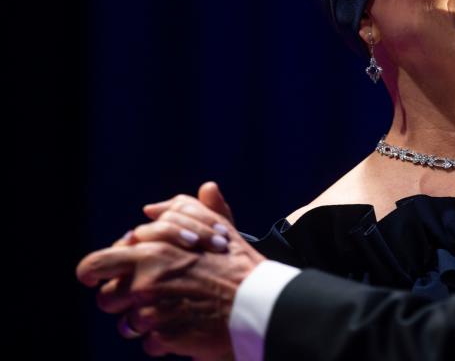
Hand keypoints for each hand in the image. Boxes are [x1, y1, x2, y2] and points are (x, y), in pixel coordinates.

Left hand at [77, 191, 264, 358]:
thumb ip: (186, 210)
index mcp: (152, 251)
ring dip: (143, 322)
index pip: (98, 262)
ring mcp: (154, 312)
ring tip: (167, 315)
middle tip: (141, 299)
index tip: (100, 276)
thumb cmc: (238, 263)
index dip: (100, 270)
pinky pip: (149, 343)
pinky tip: (184, 328)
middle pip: (106, 297)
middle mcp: (147, 281)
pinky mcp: (165, 337)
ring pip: (126, 324)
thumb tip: (152, 207)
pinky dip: (164, 340)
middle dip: (120, 300)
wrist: (260, 302)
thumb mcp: (216, 226)